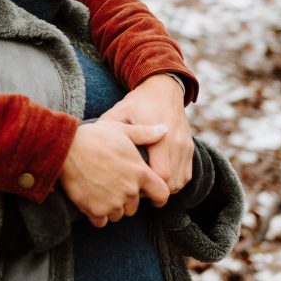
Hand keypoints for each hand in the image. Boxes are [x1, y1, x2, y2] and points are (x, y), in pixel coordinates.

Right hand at [58, 120, 169, 226]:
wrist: (66, 149)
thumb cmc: (94, 137)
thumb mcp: (122, 130)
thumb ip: (145, 133)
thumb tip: (164, 130)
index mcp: (139, 172)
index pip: (161, 194)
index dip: (158, 197)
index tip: (151, 197)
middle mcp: (129, 190)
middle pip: (134, 206)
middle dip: (126, 199)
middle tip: (112, 185)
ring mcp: (113, 202)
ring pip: (118, 214)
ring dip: (112, 207)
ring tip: (99, 190)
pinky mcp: (95, 210)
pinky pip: (102, 221)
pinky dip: (97, 214)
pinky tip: (91, 200)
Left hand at [100, 74, 193, 193]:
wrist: (164, 89)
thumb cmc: (138, 102)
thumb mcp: (120, 111)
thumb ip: (108, 127)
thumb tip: (90, 144)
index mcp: (160, 136)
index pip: (161, 175)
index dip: (147, 186)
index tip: (132, 184)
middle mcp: (176, 143)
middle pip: (172, 183)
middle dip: (155, 191)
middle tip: (136, 188)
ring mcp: (186, 146)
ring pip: (180, 182)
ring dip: (165, 188)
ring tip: (146, 184)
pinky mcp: (190, 148)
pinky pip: (187, 175)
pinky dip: (175, 181)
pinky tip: (158, 178)